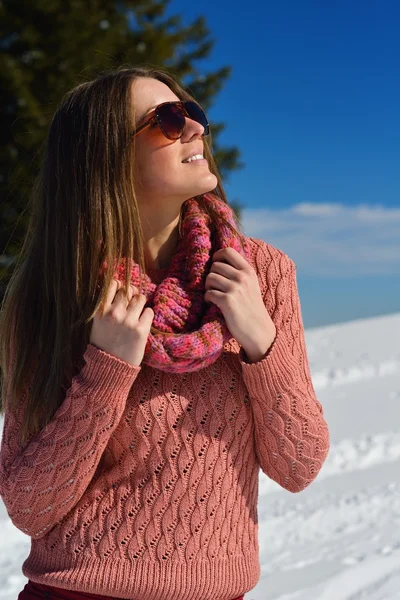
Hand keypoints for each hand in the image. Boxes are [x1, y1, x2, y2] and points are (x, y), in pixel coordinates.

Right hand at [89, 279, 153, 366]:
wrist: (109, 367)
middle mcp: (114, 313)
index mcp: (100, 310)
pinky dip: (147, 316)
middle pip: (129, 290)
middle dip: (132, 294)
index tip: (123, 292)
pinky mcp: (140, 330)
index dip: (120, 286)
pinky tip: (142, 323)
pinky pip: (149, 312)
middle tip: (132, 304)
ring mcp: (128, 321)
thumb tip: (119, 287)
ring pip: (140, 298)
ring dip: (141, 304)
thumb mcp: (97, 322)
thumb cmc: (103, 343)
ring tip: (138, 313)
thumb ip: (106, 306)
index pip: (113, 284)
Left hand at [204, 247, 275, 361]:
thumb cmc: (251, 309)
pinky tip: (213, 304)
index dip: (216, 256)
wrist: (259, 331)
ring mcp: (235, 289)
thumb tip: (217, 261)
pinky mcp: (227, 301)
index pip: (227, 251)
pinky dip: (208, 299)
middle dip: (211, 276)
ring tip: (214, 296)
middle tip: (215, 288)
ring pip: (210, 278)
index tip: (215, 267)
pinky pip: (208, 293)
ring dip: (208, 287)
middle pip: (215, 265)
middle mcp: (243, 277)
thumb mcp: (251, 285)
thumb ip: (239, 273)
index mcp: (248, 271)